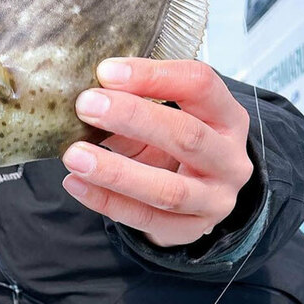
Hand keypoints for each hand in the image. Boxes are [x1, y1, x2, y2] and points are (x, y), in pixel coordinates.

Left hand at [62, 58, 253, 246]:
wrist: (194, 200)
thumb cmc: (173, 148)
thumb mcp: (160, 121)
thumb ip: (131, 108)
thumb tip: (86, 96)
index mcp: (227, 118)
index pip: (200, 85)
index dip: (153, 76)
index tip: (106, 72)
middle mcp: (230, 160)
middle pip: (187, 135)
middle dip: (133, 118)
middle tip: (86, 106)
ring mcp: (214, 200)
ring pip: (167, 189)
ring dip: (115, 171)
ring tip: (73, 155)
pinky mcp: (189, 231)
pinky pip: (144, 218)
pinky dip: (105, 201)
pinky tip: (75, 182)